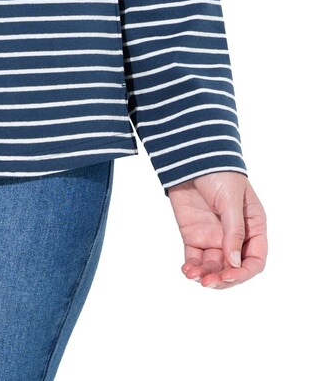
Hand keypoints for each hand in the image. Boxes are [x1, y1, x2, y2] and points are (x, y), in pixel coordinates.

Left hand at [167, 170, 266, 288]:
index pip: (254, 260)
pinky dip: (192, 268)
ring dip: (205, 276)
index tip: (229, 275)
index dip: (243, 272)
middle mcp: (235, 237)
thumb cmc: (219, 173)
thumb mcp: (230, 200)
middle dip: (222, 279)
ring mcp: (214, 237)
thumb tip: (235, 261)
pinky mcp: (194, 236)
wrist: (190, 158)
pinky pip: (195, 259)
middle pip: (233, 268)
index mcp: (253, 228)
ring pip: (213, 267)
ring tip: (194, 275)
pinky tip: (187, 271)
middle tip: (209, 282)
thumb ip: (233, 230)